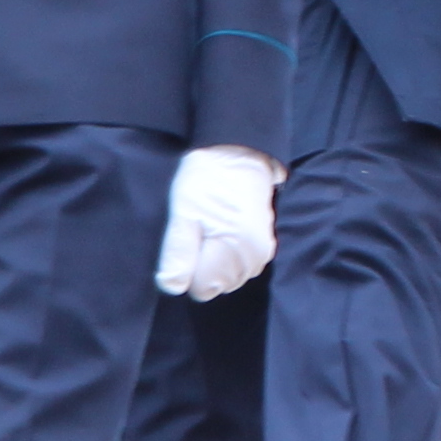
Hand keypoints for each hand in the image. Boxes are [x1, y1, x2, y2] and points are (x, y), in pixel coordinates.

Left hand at [155, 145, 279, 299]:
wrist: (238, 152)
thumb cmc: (207, 179)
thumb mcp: (183, 212)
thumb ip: (178, 252)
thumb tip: (173, 287)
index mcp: (233, 250)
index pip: (202, 288)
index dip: (189, 269)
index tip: (188, 241)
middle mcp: (254, 257)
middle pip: (218, 286)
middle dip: (204, 266)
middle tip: (200, 232)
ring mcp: (263, 252)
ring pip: (230, 278)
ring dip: (218, 263)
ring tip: (212, 229)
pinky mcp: (267, 246)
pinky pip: (241, 267)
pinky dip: (230, 257)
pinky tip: (224, 232)